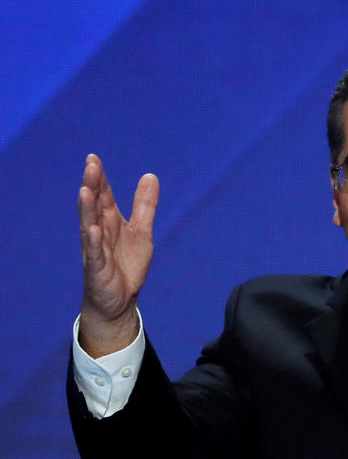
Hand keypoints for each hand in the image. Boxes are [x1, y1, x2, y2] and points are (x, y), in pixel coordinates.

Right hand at [78, 154, 158, 356]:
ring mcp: (96, 250)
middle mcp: (99, 232)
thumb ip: (144, 206)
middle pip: (94, 206)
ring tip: (85, 190)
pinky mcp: (97, 269)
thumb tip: (150, 175)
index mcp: (109, 222)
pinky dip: (94, 241)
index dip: (100, 179)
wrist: (120, 300)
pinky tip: (93, 229)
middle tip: (90, 166)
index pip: (103, 196)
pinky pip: (95, 253)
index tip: (93, 158)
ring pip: (89, 226)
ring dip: (87, 209)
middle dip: (92, 186)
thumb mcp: (141, 232)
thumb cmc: (126, 264)